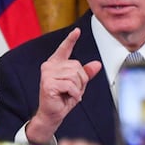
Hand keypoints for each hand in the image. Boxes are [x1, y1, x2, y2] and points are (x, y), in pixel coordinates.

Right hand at [27, 29, 102, 143]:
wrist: (52, 114)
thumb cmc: (63, 99)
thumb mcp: (78, 85)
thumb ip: (86, 73)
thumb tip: (96, 64)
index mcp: (55, 64)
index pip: (64, 49)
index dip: (71, 39)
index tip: (77, 31)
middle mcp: (49, 66)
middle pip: (76, 66)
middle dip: (81, 80)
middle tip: (73, 90)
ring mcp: (47, 74)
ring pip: (74, 75)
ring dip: (77, 88)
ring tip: (69, 94)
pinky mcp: (48, 83)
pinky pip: (70, 85)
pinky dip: (74, 94)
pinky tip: (68, 97)